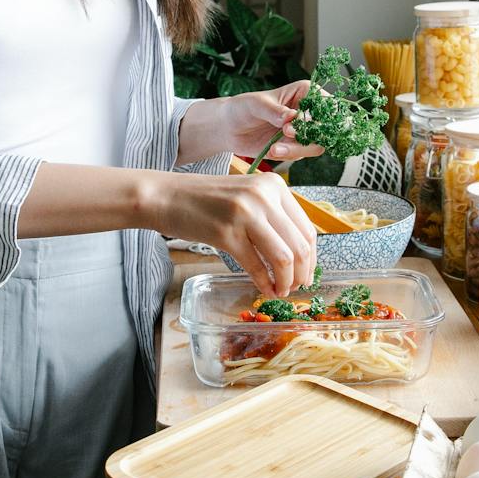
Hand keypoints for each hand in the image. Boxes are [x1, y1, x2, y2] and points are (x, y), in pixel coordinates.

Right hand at [145, 170, 317, 297]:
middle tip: (295, 288)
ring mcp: (245, 213)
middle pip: (300, 246)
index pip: (307, 229)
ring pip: (284, 258)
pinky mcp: (226, 233)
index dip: (311, 259)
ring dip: (286, 282)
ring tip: (280, 291)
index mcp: (274, 186)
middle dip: (301, 274)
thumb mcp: (247, 197)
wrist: (166, 196)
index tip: (306, 275)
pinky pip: (256, 266)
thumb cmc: (206, 200)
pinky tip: (264, 290)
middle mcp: (264, 196)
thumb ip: (273, 216)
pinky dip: (264, 284)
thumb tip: (299, 255)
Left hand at [221, 79, 323, 165]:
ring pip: (316, 145)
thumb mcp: (257, 105)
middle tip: (286, 132)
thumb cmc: (243, 107)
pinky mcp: (296, 147)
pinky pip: (301, 155)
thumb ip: (275, 111)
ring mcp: (304, 131)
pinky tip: (272, 151)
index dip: (319, 114)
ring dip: (297, 149)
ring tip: (275, 148)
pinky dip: (288, 155)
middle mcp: (309, 112)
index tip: (299, 120)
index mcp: (305, 93)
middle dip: (308, 134)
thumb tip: (292, 117)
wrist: (229, 128)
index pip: (326, 103)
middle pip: (326, 127)